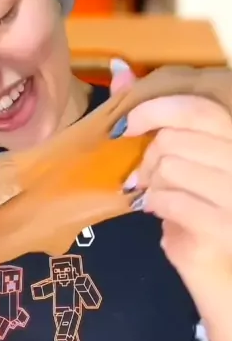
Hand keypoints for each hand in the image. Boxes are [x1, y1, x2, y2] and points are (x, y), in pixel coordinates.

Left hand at [110, 59, 231, 274]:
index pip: (197, 109)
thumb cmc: (202, 206)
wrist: (224, 270)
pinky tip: (156, 211)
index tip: (128, 127)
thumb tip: (120, 70)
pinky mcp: (223, 227)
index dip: (154, 111)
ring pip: (169, 169)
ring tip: (153, 194)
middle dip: (147, 158)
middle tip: (143, 176)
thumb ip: (157, 112)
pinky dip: (154, 205)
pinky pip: (169, 201)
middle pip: (175, 139)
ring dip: (150, 184)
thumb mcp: (184, 157)